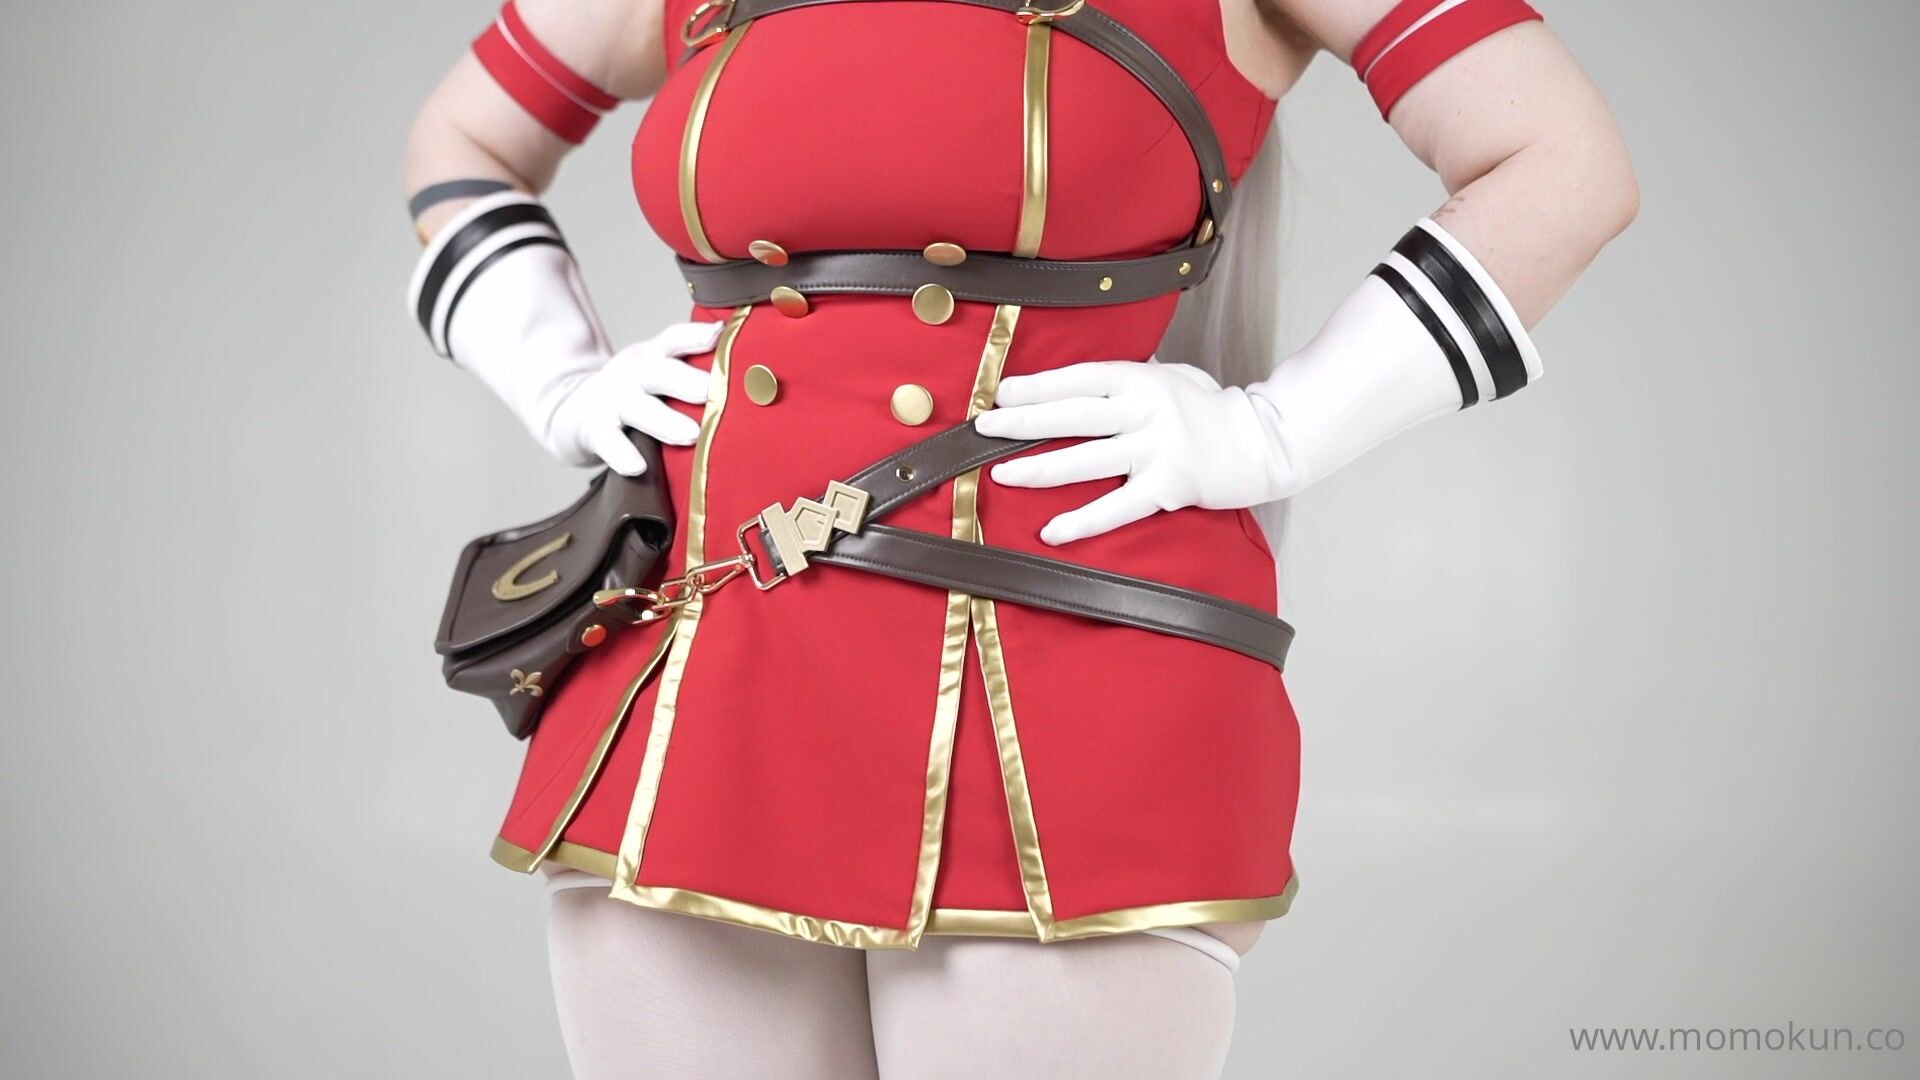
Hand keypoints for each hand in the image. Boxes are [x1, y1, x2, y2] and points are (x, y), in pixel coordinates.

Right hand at [545, 320, 722, 474]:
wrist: (572, 409)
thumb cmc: (634, 394)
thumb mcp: (657, 373)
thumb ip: (693, 373)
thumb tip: (753, 381)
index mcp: (653, 357)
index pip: (675, 340)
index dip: (695, 336)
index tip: (719, 334)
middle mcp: (634, 374)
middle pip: (661, 373)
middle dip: (688, 382)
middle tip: (714, 393)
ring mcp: (613, 401)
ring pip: (639, 409)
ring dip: (665, 421)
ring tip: (691, 434)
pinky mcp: (595, 430)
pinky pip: (609, 442)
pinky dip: (622, 454)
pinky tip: (638, 467)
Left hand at [974, 359, 1284, 544]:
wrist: (1264, 442)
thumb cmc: (1213, 408)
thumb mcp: (1172, 377)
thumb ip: (1129, 378)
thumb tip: (1079, 382)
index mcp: (1142, 380)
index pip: (1079, 379)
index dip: (1038, 386)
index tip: (1001, 392)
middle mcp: (1145, 411)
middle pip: (1073, 416)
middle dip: (1023, 421)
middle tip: (984, 427)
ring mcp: (1157, 450)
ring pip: (1087, 459)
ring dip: (1040, 468)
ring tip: (1003, 474)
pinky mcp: (1168, 488)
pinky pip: (1116, 508)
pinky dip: (1082, 521)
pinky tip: (1051, 531)